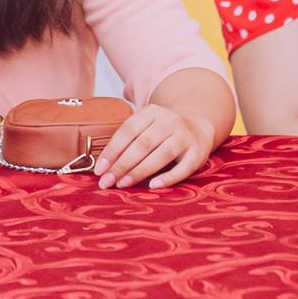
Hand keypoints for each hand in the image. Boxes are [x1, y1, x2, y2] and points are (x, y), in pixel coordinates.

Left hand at [95, 102, 211, 188]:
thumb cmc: (162, 132)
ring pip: (161, 155)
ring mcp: (185, 137)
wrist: (198, 125)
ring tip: (123, 184)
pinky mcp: (198, 153)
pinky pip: (183, 168)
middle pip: (143, 144)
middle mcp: (170, 122)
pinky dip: (167, 178)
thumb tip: (102, 166)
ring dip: (139, 171)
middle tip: (106, 182)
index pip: (128, 131)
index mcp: (152, 112)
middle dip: (122, 165)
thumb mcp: (146, 124)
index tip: (99, 169)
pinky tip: (152, 186)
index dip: (112, 151)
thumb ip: (128, 139)